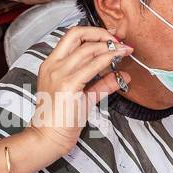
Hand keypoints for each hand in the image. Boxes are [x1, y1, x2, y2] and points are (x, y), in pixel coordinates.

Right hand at [26, 26, 131, 157]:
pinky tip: (118, 58)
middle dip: (101, 33)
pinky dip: (108, 58)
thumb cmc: (61, 120)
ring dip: (109, 46)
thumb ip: (103, 84)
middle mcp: (53, 65)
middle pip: (77, 34)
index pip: (72, 37)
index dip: (93, 33)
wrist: (48, 138)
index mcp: (52, 64)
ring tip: (124, 50)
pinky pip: (93, 65)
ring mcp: (59, 73)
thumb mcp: (85, 97)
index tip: (111, 39)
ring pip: (88, 48)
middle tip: (118, 41)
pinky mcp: (68, 84)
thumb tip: (122, 75)